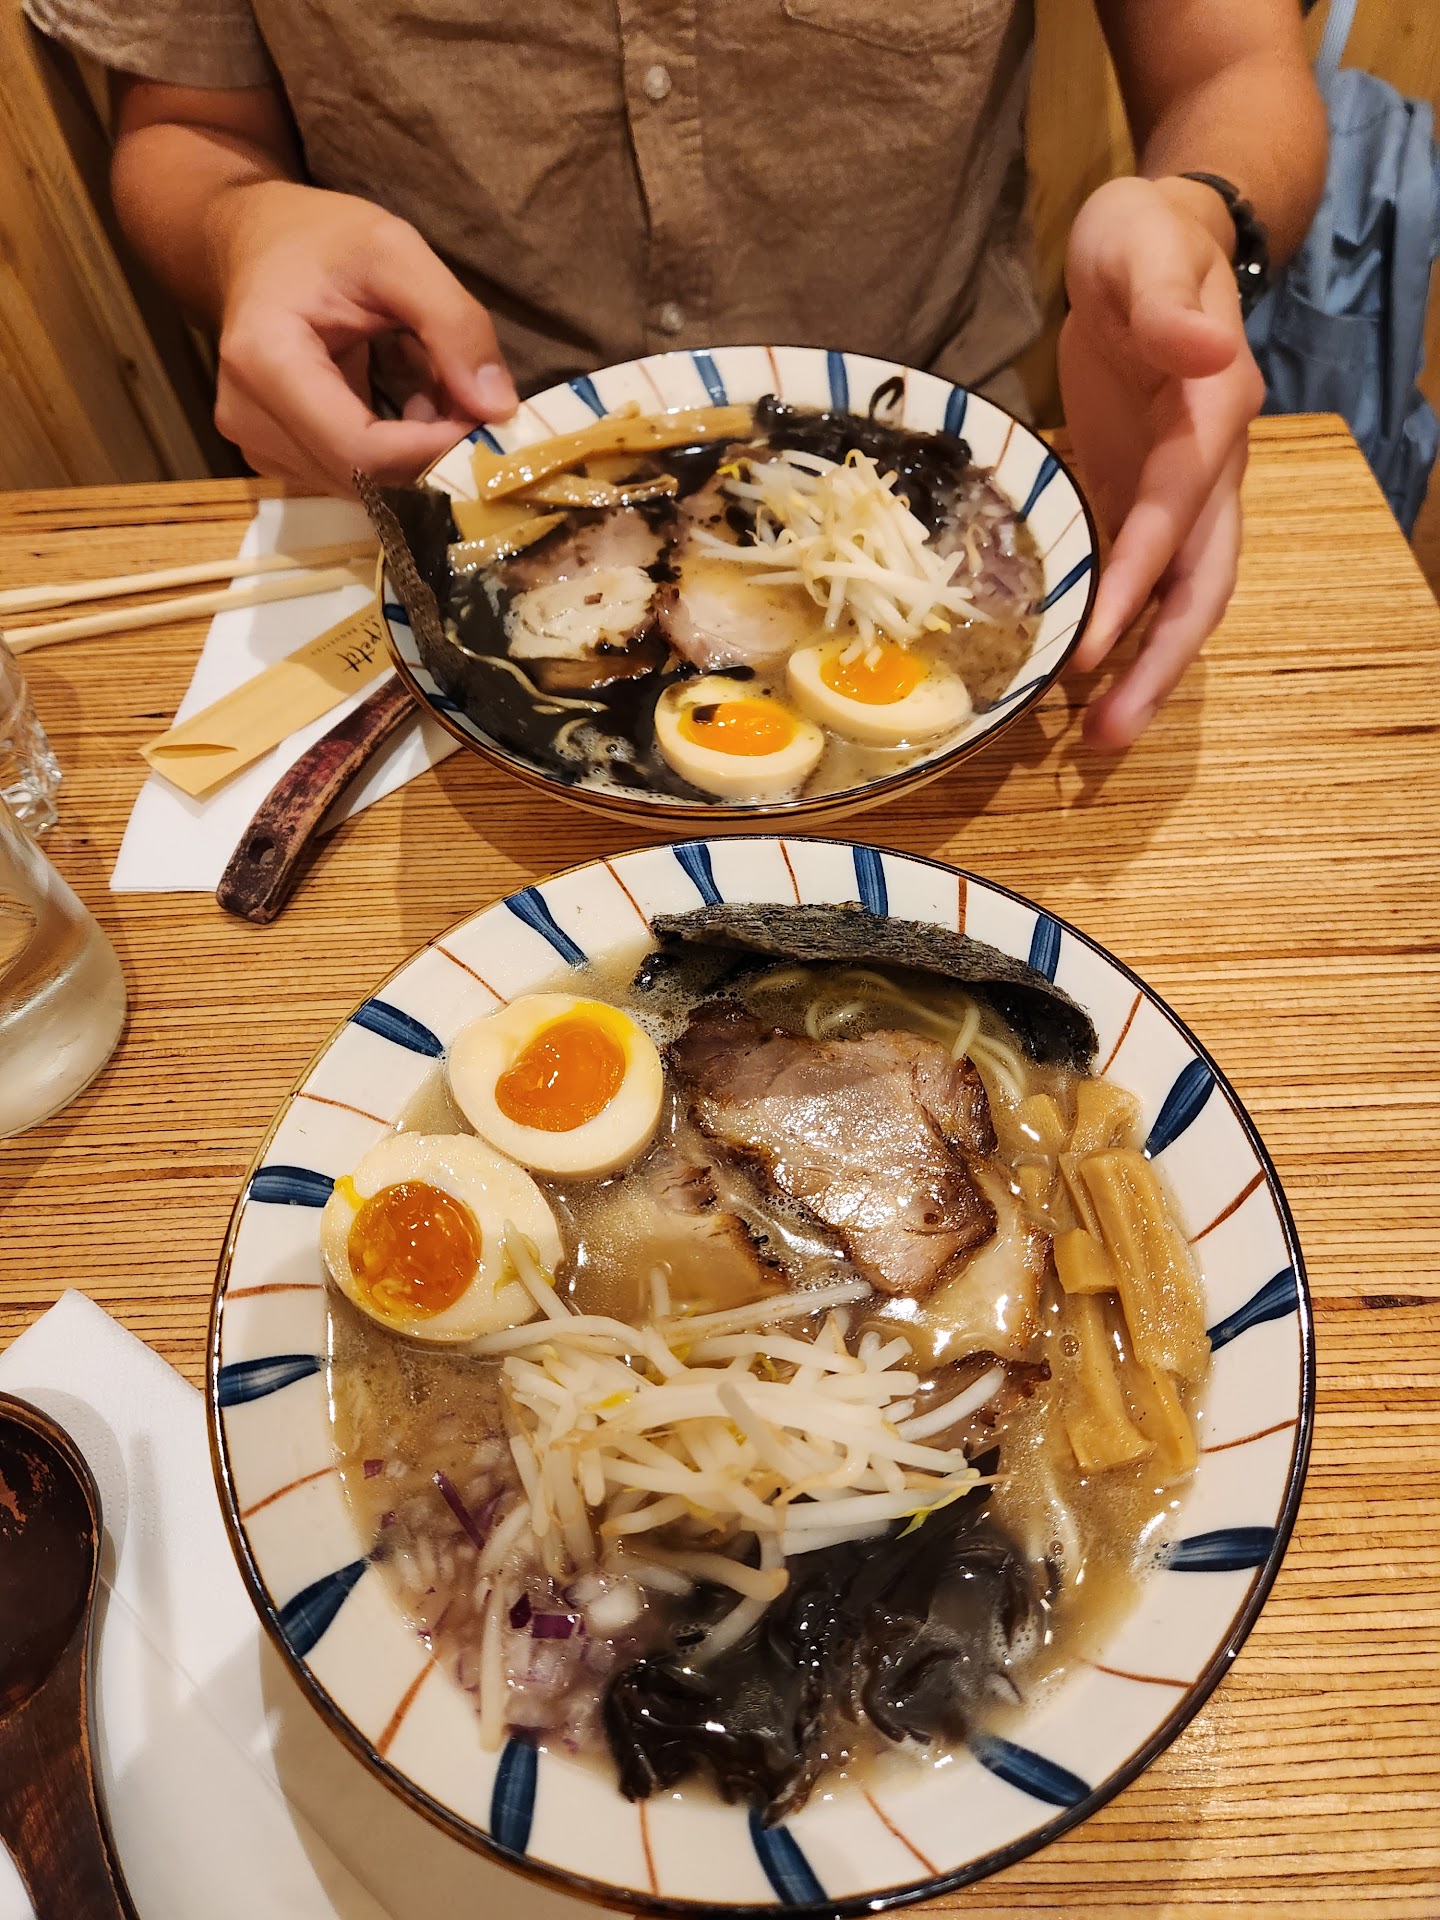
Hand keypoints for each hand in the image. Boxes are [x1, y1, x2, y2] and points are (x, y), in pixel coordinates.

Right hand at [210, 181, 517, 491]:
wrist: (254, 242)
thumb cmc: (320, 239)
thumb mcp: (395, 253)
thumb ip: (453, 323)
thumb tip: (498, 410)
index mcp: (267, 363)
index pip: (361, 450)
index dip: (433, 449)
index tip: (485, 419)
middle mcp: (248, 419)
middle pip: (366, 475)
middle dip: (433, 450)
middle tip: (473, 402)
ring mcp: (256, 445)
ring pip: (366, 483)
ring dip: (418, 450)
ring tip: (436, 388)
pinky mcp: (275, 457)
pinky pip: (353, 475)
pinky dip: (396, 449)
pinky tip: (407, 401)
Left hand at [1058, 175, 1265, 748]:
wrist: (1155, 238)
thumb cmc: (1142, 237)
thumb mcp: (1142, 246)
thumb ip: (1165, 299)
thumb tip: (1207, 351)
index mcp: (1212, 413)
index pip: (1176, 515)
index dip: (1138, 583)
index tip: (1094, 646)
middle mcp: (1211, 468)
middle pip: (1200, 585)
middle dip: (1159, 664)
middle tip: (1109, 738)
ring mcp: (1183, 490)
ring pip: (1180, 595)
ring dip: (1146, 667)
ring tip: (1101, 737)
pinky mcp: (1145, 497)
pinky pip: (1143, 580)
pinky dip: (1120, 631)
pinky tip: (1082, 680)